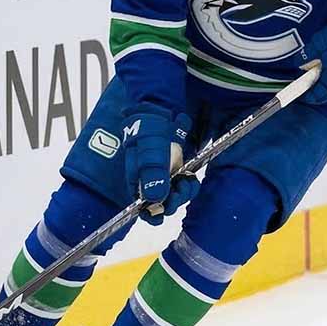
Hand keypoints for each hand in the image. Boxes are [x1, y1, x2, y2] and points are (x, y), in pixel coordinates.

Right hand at [121, 104, 195, 224]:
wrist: (160, 111)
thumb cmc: (150, 129)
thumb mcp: (150, 150)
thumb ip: (152, 172)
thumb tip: (155, 198)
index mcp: (136, 181)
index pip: (143, 208)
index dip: (153, 213)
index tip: (164, 210)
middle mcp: (148, 182)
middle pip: (161, 205)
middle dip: (173, 202)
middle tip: (180, 188)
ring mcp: (162, 177)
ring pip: (174, 197)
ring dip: (183, 194)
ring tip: (186, 180)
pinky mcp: (174, 172)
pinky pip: (182, 186)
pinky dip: (189, 185)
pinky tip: (190, 177)